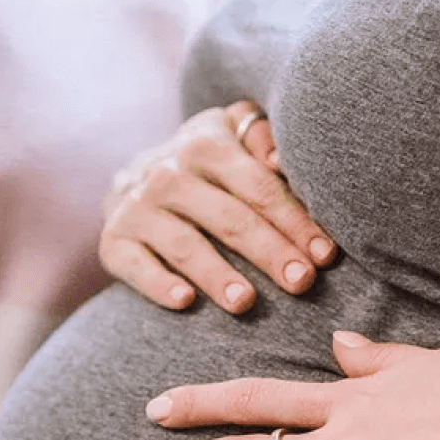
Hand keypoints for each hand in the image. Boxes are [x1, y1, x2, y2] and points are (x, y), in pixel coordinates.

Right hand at [99, 100, 336, 313]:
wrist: (135, 178)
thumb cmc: (210, 166)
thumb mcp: (233, 135)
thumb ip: (263, 137)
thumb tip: (281, 158)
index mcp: (206, 146)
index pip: (258, 186)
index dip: (295, 221)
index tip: (326, 256)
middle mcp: (168, 174)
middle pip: (228, 217)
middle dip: (269, 251)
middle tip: (302, 282)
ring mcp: (137, 208)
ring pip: (184, 244)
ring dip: (216, 274)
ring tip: (247, 303)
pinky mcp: (114, 241)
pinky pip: (135, 265)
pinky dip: (157, 284)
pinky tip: (185, 302)